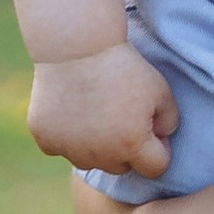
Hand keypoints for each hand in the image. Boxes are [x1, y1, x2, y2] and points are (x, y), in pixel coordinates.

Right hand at [27, 40, 176, 177]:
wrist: (76, 45)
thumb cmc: (123, 66)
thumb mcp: (161, 90)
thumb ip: (169, 122)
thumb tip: (159, 141)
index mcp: (132, 144)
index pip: (155, 168)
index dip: (159, 148)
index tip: (151, 126)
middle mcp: (100, 154)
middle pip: (120, 167)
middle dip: (125, 148)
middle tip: (119, 113)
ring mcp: (69, 149)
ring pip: (89, 161)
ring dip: (95, 146)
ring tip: (95, 110)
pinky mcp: (45, 140)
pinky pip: (61, 148)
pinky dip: (66, 136)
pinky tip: (71, 109)